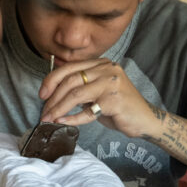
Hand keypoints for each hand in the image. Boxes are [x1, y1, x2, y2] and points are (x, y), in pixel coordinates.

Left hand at [38, 59, 152, 136]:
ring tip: (49, 119)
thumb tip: (53, 94)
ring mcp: (111, 84)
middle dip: (53, 98)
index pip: (70, 67)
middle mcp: (107, 69)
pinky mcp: (114, 101)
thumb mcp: (98, 92)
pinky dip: (73, 118)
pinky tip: (63, 122)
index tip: (41, 94)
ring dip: (59, 109)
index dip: (52, 80)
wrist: (145, 119)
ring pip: (76, 94)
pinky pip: (88, 111)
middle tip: (44, 112)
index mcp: (101, 64)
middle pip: (71, 80)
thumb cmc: (119, 108)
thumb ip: (81, 88)